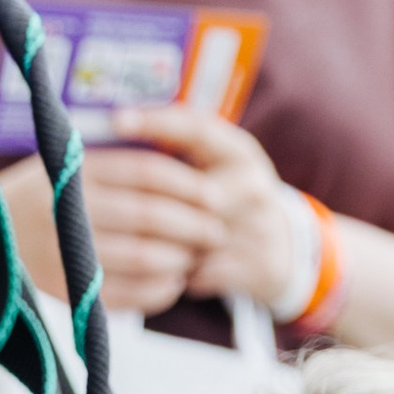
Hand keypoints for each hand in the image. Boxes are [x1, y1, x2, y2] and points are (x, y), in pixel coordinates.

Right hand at [0, 132, 227, 317]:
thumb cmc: (38, 197)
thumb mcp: (63, 165)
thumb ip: (111, 162)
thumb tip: (177, 155)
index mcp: (72, 172)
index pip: (145, 173)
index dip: (188, 185)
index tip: (216, 196)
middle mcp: (66, 209)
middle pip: (149, 216)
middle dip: (194, 225)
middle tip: (218, 231)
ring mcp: (64, 252)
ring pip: (143, 257)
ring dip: (180, 260)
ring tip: (198, 257)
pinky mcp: (66, 290)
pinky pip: (128, 295)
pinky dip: (159, 291)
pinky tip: (173, 283)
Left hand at [104, 101, 316, 312]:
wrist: (283, 246)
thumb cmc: (226, 193)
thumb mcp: (214, 161)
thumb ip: (174, 146)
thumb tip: (109, 129)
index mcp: (238, 151)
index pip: (198, 128)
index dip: (157, 122)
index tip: (116, 119)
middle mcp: (252, 185)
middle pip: (200, 192)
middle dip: (157, 202)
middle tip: (113, 203)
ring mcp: (260, 227)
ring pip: (199, 238)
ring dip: (164, 244)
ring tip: (129, 241)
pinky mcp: (260, 265)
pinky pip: (206, 272)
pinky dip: (181, 274)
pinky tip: (162, 272)